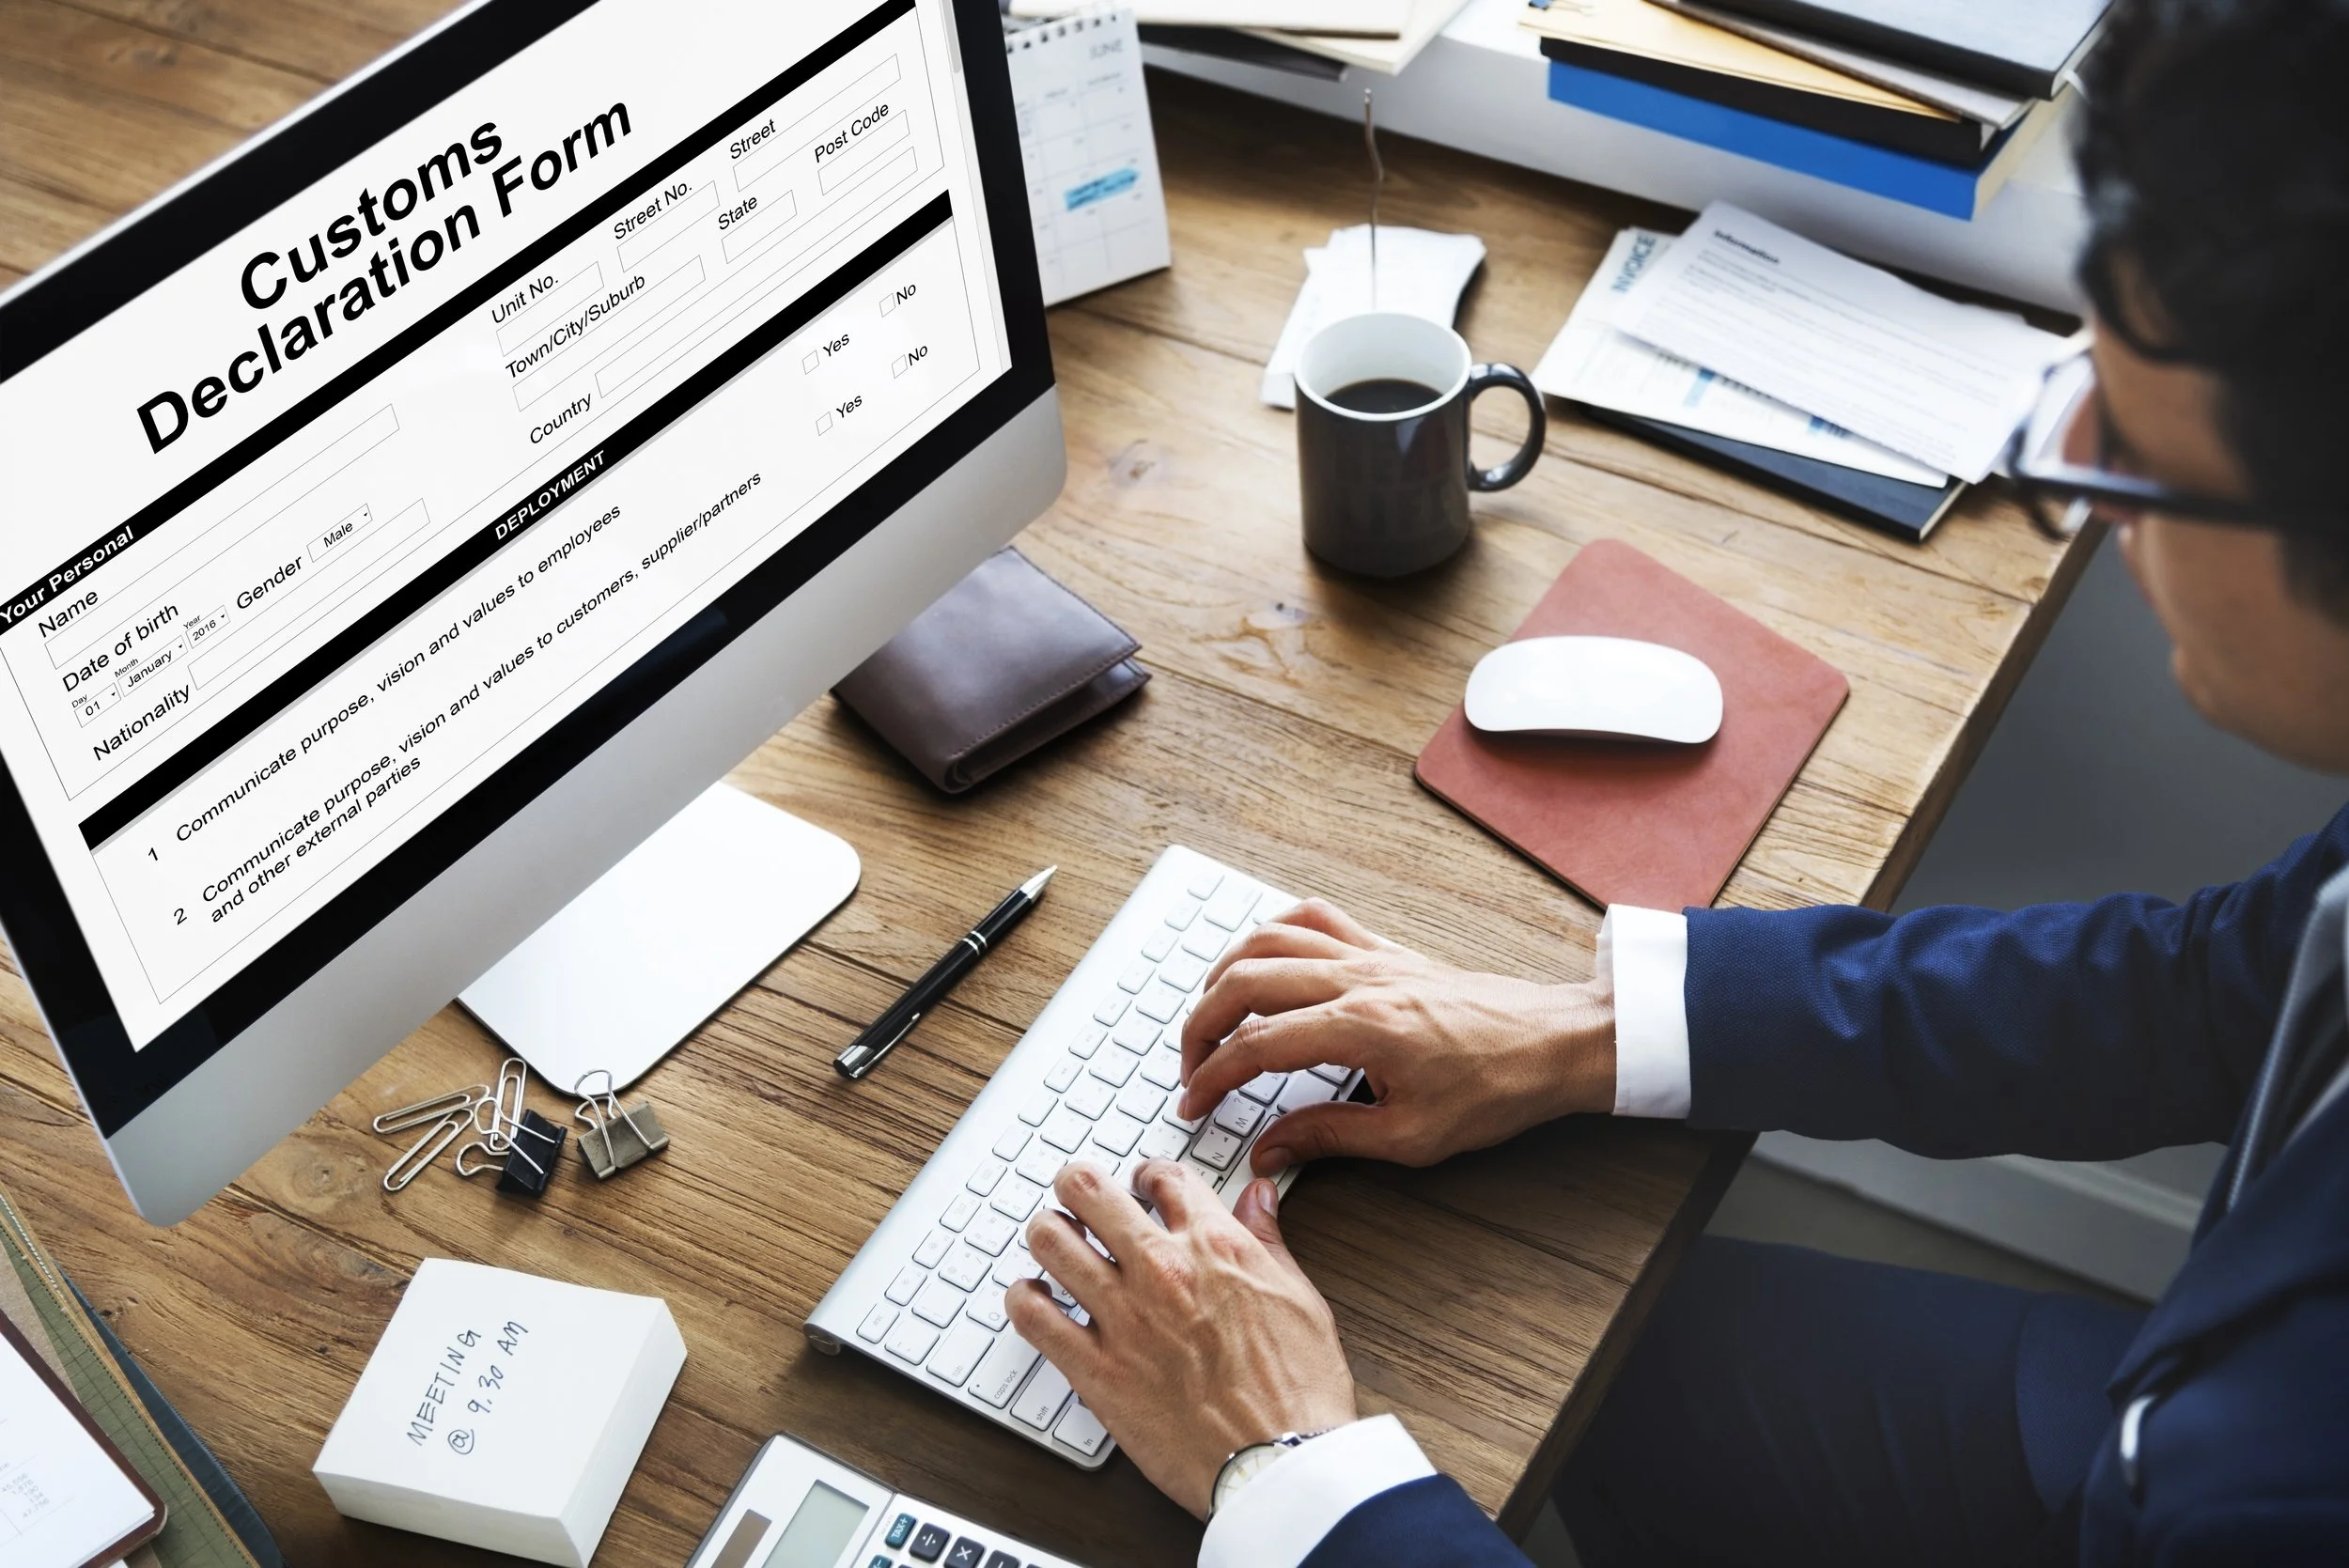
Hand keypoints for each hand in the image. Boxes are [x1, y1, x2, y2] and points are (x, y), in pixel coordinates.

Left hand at [1008, 1160, 1356, 1517]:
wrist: (1282, 1462)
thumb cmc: (1298, 1390)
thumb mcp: (1299, 1297)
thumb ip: (1267, 1239)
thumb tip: (1256, 1197)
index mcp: (1216, 1246)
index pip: (1162, 1176)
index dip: (1146, 1175)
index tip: (1141, 1186)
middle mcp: (1162, 1270)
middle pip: (1088, 1190)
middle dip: (1078, 1185)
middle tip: (1079, 1197)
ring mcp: (1123, 1318)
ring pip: (1050, 1241)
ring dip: (1048, 1234)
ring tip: (1055, 1243)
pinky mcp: (1096, 1371)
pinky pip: (1033, 1317)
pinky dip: (1024, 1300)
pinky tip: (1034, 1300)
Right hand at [1178, 899, 1613, 1175]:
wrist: (1556, 1043)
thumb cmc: (1497, 1089)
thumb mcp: (1411, 1137)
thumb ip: (1329, 1138)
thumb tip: (1270, 1150)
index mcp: (1360, 1028)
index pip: (1256, 1046)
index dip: (1211, 1077)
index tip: (1193, 1104)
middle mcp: (1358, 979)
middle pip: (1245, 981)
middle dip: (1201, 1025)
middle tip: (1190, 1067)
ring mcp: (1371, 956)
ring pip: (1269, 939)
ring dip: (1225, 974)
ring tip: (1211, 1016)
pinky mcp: (1387, 950)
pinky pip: (1315, 918)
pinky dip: (1274, 930)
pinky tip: (1261, 957)